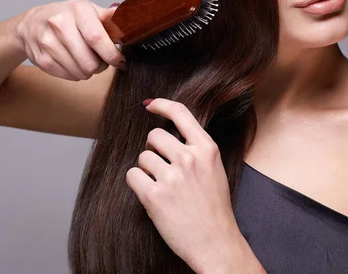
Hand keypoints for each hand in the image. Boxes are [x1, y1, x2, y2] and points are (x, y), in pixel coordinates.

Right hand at [14, 0, 125, 80]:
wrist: (31, 23)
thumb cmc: (66, 17)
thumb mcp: (87, 10)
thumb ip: (108, 17)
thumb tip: (129, 17)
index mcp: (77, 10)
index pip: (97, 38)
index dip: (111, 55)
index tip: (120, 61)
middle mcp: (60, 24)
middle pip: (89, 61)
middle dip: (101, 66)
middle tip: (101, 61)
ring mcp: (48, 42)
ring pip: (80, 72)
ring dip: (89, 71)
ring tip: (86, 60)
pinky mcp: (41, 59)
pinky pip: (68, 76)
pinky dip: (75, 74)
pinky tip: (73, 63)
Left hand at [126, 98, 243, 272]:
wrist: (215, 242)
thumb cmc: (213, 208)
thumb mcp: (214, 169)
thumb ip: (195, 149)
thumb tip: (166, 131)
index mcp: (207, 149)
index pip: (181, 114)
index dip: (163, 105)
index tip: (150, 105)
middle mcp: (189, 158)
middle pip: (154, 136)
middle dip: (154, 150)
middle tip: (162, 169)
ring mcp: (172, 177)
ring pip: (143, 157)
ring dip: (147, 170)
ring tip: (163, 188)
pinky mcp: (155, 195)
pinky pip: (133, 175)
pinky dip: (137, 184)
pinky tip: (152, 196)